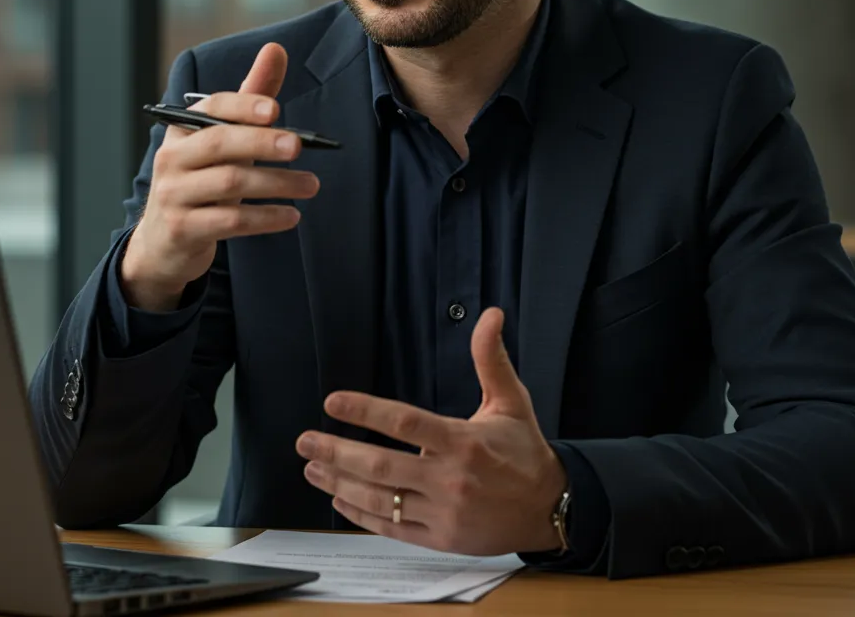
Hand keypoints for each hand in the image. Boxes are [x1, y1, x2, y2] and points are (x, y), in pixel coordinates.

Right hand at [120, 42, 320, 310]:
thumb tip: (275, 50)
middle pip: (220, 143)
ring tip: (311, 185)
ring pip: (230, 183)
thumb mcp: (224, 139)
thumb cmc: (202, 179)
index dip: (243, 106)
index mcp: (182, 130)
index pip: (211, 108)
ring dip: (276, 184)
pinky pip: (230, 221)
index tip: (275, 109)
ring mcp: (174, 195)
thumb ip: (251, 98)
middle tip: (298, 147)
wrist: (164, 242)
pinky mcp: (184, 229)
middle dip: (262, 143)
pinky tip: (291, 215)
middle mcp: (172, 158)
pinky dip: (265, 218)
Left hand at [296, 308, 567, 554]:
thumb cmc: (525, 451)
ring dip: (339, 483)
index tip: (333, 402)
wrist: (549, 509)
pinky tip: (339, 500)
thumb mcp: (511, 400)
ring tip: (312, 468)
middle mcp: (448, 479)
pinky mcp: (440, 539)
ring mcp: (442, 513)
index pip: (404, 424)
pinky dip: (361, 515)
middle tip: (305, 441)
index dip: (365, 412)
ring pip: (380, 499)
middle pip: (380, 465)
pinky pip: (392, 528)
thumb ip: (491, 359)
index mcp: (463, 442)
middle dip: (336, 452)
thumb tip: (490, 315)